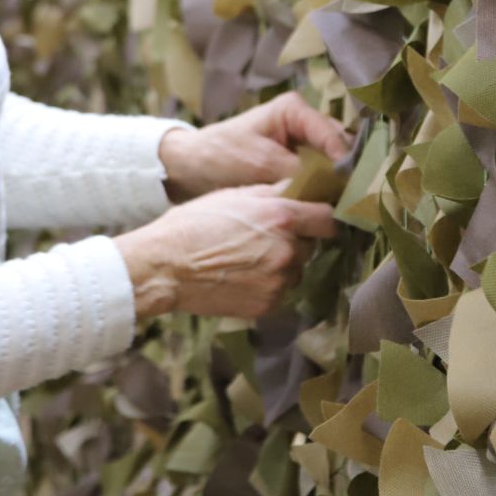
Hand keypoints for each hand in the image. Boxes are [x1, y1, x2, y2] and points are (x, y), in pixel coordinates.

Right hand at [114, 185, 336, 319]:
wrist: (167, 267)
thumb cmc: (195, 224)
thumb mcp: (235, 195)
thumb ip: (273, 194)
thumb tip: (299, 191)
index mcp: (281, 217)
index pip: (328, 219)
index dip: (321, 218)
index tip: (314, 219)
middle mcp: (287, 251)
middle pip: (311, 246)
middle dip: (296, 241)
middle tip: (267, 238)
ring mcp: (279, 282)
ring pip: (296, 270)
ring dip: (283, 265)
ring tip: (250, 259)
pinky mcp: (268, 305)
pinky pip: (281, 292)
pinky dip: (269, 285)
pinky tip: (243, 276)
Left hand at [157, 93, 350, 201]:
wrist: (192, 167)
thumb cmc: (221, 157)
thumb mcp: (261, 164)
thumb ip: (300, 175)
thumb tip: (334, 193)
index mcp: (295, 109)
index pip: (332, 134)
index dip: (346, 161)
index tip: (354, 188)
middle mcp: (305, 121)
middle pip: (339, 145)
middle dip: (347, 171)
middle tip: (356, 200)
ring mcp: (303, 141)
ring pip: (334, 161)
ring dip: (339, 182)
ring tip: (348, 207)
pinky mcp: (299, 161)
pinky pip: (322, 173)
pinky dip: (326, 188)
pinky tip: (332, 207)